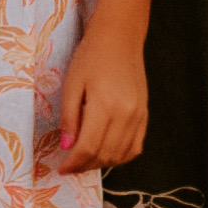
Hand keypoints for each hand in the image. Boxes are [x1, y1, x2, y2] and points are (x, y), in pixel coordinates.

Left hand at [46, 23, 144, 175]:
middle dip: (85, 166)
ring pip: (121, 155)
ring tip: (85, 160)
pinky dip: (120, 156)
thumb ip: (70, 117)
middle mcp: (126, 114)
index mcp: (105, 106)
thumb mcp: (72, 84)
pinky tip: (106, 153)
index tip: (63, 168)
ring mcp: (138, 116)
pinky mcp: (144, 114)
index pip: (89, 147)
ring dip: (102, 163)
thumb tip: (67, 146)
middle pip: (105, 155)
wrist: (119, 38)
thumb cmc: (91, 56)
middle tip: (71, 166)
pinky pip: (135, 146)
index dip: (74, 163)